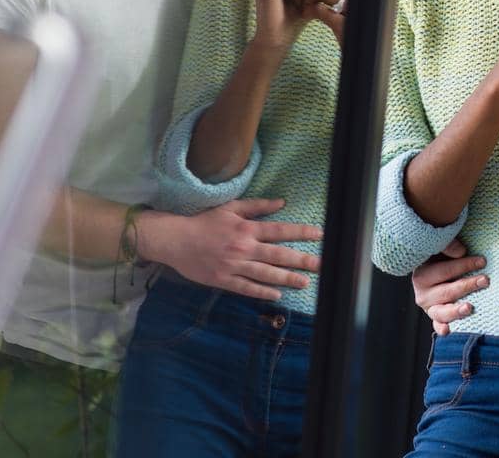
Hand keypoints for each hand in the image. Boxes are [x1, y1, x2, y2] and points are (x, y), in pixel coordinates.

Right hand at [139, 198, 321, 302]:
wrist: (176, 240)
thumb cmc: (204, 222)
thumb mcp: (231, 208)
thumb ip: (257, 206)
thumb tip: (281, 203)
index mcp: (247, 229)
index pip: (280, 230)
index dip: (301, 232)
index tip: (319, 234)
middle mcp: (244, 248)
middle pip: (278, 255)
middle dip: (302, 260)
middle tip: (321, 265)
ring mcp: (234, 266)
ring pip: (266, 274)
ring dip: (287, 278)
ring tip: (305, 282)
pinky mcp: (223, 280)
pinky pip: (247, 288)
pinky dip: (262, 292)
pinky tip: (277, 294)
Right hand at [411, 237, 488, 335]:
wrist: (432, 271)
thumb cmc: (441, 258)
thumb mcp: (441, 248)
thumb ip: (448, 245)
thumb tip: (461, 251)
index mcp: (422, 275)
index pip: (446, 270)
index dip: (465, 265)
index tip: (483, 261)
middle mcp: (423, 294)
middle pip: (446, 292)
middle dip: (467, 285)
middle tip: (485, 280)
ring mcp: (429, 308)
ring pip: (441, 312)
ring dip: (456, 310)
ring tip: (469, 308)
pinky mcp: (436, 318)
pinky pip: (438, 325)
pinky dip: (442, 328)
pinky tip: (448, 330)